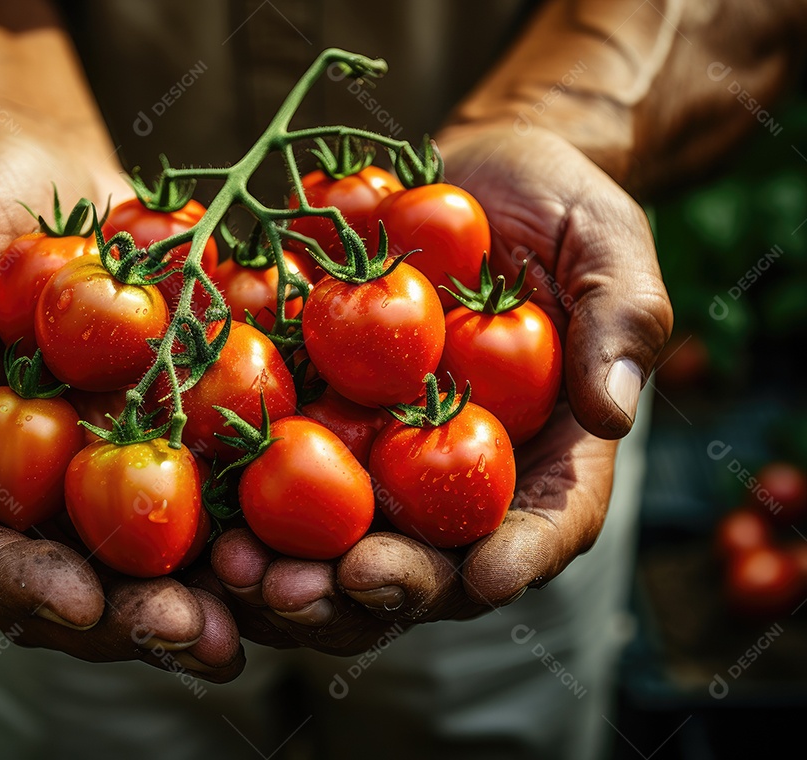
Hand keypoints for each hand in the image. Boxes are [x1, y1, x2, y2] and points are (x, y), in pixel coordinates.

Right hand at [0, 124, 243, 680]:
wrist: (66, 178)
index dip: (16, 583)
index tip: (79, 599)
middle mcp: (35, 486)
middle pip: (77, 578)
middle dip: (137, 618)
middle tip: (196, 634)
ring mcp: (112, 470)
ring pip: (161, 560)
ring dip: (220, 596)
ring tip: (277, 606)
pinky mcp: (185, 440)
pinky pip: (223, 491)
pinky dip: (267, 522)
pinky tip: (321, 539)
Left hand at [211, 125, 672, 645]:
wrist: (457, 178)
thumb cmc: (552, 206)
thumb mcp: (606, 242)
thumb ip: (622, 318)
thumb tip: (613, 411)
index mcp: (546, 454)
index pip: (545, 527)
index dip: (518, 559)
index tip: (483, 578)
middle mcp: (460, 479)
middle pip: (427, 563)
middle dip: (373, 589)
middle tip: (319, 590)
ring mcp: (381, 460)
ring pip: (339, 548)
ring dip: (288, 575)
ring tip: (238, 571)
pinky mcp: (314, 426)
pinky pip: (274, 480)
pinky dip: (238, 508)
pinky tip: (198, 511)